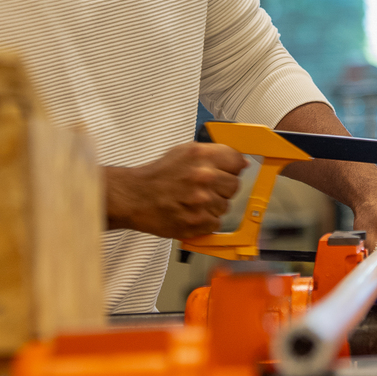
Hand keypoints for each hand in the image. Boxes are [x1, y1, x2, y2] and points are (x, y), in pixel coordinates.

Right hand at [104, 142, 247, 239]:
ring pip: (225, 206)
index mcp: (202, 156)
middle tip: (205, 188)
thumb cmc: (159, 176)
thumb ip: (214, 154)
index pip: (237, 161)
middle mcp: (204, 177)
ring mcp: (201, 201)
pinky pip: (216, 223)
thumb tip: (241, 162)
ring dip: (213, 205)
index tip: (228, 172)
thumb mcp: (184, 152)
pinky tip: (191, 212)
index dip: (233, 168)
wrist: (135, 197)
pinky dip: (206, 221)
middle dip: (222, 188)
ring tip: (193, 201)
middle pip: (234, 186)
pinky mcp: (197, 222)